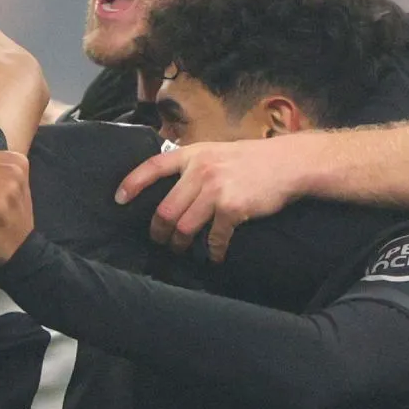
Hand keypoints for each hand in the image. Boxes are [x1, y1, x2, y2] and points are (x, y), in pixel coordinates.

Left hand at [116, 138, 303, 261]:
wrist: (289, 163)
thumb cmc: (253, 160)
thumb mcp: (218, 152)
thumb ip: (195, 166)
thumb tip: (172, 187)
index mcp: (193, 154)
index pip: (153, 167)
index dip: (132, 184)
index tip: (118, 200)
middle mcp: (200, 170)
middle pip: (165, 209)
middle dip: (158, 232)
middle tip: (160, 241)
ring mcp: (215, 189)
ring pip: (183, 227)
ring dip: (180, 244)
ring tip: (182, 249)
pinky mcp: (232, 208)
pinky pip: (213, 238)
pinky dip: (212, 251)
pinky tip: (214, 256)